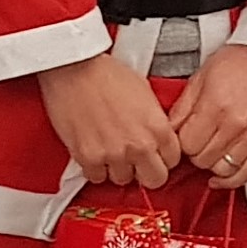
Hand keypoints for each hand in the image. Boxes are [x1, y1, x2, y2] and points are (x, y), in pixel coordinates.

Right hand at [39, 49, 177, 188]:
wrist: (73, 67)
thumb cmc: (105, 73)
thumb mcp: (144, 91)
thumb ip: (155, 120)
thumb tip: (156, 134)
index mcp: (158, 127)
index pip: (173, 161)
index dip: (162, 156)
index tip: (153, 152)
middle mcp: (139, 145)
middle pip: (155, 179)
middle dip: (145, 171)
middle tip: (135, 160)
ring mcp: (113, 154)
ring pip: (123, 180)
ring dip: (117, 167)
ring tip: (109, 148)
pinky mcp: (88, 157)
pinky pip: (96, 177)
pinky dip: (94, 167)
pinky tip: (93, 150)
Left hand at [167, 39, 246, 188]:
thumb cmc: (238, 62)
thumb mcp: (200, 78)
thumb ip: (183, 108)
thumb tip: (170, 130)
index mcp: (214, 107)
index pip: (187, 144)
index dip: (180, 142)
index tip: (183, 136)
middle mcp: (235, 125)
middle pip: (203, 159)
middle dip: (194, 152)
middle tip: (196, 141)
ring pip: (223, 169)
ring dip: (212, 164)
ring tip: (209, 152)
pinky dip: (234, 180)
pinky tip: (221, 178)